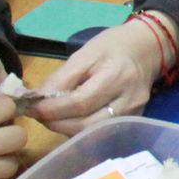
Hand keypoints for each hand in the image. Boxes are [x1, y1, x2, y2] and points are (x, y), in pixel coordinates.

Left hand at [31, 19, 166, 134]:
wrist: (147, 48)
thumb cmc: (113, 46)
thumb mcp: (85, 53)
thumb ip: (62, 78)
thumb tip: (38, 99)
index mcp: (117, 75)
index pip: (80, 101)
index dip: (52, 109)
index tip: (31, 108)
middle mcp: (130, 98)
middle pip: (87, 123)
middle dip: (57, 123)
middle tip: (39, 115)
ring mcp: (135, 112)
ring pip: (93, 132)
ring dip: (67, 128)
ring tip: (53, 117)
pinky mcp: (134, 119)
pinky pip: (102, 130)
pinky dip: (81, 129)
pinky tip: (71, 120)